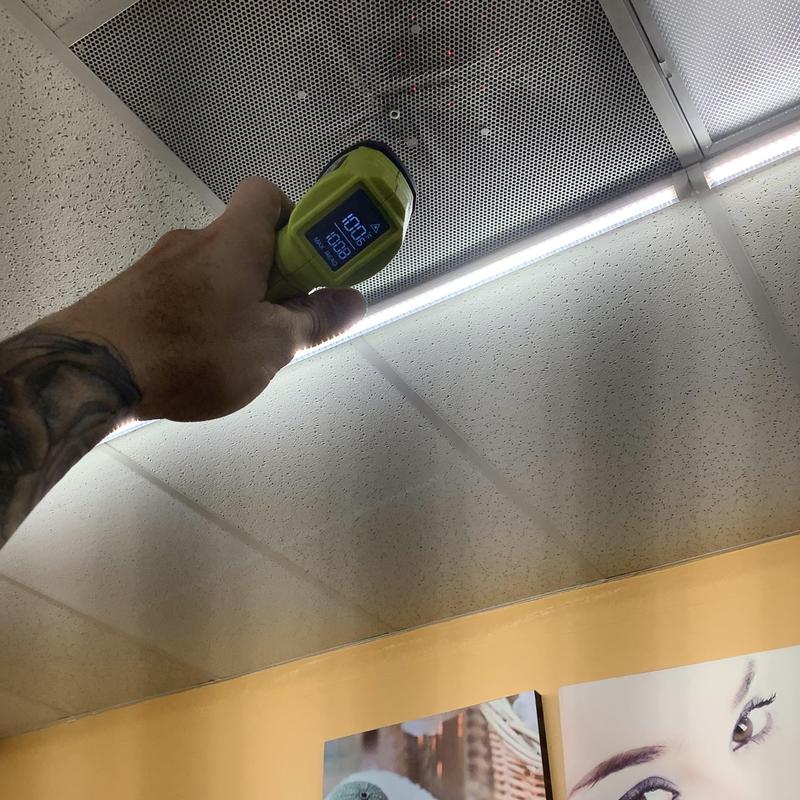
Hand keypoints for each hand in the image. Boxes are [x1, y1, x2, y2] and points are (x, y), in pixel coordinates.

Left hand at [41, 177, 365, 420]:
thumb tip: (355, 300)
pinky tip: (200, 355)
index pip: (267, 194)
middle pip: (245, 239)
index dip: (296, 220)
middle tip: (283, 318)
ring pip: (215, 271)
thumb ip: (317, 320)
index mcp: (234, 239)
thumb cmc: (195, 349)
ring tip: (241, 348)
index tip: (309, 262)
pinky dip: (203, 313)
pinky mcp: (133, 291)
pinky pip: (184, 292)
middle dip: (273, 274)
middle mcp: (194, 240)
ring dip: (237, 298)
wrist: (93, 370)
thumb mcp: (273, 344)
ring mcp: (158, 265)